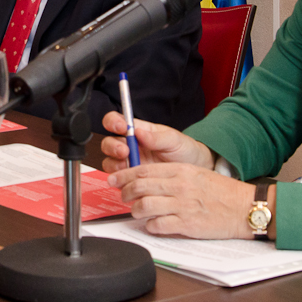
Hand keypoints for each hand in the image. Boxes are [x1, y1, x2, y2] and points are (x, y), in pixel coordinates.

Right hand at [99, 111, 214, 172]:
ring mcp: (129, 163)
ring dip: (114, 162)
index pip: (116, 121)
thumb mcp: (174, 140)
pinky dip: (120, 179)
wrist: (194, 170)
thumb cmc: (184, 150)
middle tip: (125, 151)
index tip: (120, 127)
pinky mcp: (131, 179)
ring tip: (128, 165)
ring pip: (109, 161)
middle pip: (108, 142)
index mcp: (137, 130)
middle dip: (112, 146)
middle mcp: (129, 146)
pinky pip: (118, 179)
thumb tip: (138, 132)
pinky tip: (130, 179)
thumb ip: (156, 137)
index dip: (113, 122)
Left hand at [107, 164, 264, 238]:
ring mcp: (182, 205)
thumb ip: (172, 175)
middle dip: (125, 192)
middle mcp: (179, 186)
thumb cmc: (222, 192)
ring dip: (135, 211)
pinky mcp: (186, 224)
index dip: (124, 175)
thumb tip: (147, 179)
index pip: (143, 170)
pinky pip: (158, 225)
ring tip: (136, 213)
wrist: (244, 207)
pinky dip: (150, 226)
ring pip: (144, 206)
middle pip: (140, 187)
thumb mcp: (196, 173)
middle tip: (122, 197)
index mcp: (181, 170)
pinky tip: (152, 225)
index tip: (114, 179)